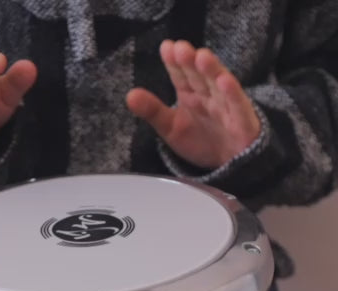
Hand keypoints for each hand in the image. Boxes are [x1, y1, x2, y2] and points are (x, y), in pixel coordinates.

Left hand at [126, 40, 260, 168]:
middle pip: (198, 76)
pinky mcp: (241, 119)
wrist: (228, 162)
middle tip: (180, 48)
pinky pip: (237, 104)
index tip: (166, 47)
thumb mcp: (170, 127)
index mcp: (189, 95)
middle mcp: (207, 95)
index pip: (180, 75)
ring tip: (201, 57)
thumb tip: (129, 95)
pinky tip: (225, 81)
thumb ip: (152, 111)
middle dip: (190, 61)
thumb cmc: (200, 140)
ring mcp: (225, 105)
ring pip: (218, 85)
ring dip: (211, 70)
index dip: (174, 62)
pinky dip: (232, 93)